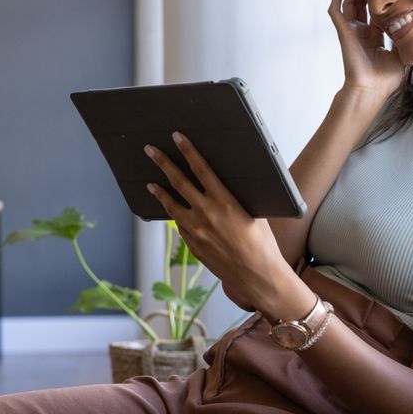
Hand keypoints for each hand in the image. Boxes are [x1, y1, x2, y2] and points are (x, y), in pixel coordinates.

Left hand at [143, 133, 294, 312]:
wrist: (257, 276)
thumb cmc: (262, 243)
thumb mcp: (254, 213)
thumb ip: (237, 198)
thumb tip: (226, 185)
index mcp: (225, 201)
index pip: (201, 169)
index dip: (188, 151)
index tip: (177, 137)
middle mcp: (207, 214)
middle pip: (179, 182)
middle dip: (163, 163)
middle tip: (150, 150)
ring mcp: (197, 231)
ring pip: (172, 206)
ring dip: (160, 192)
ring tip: (150, 183)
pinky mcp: (193, 246)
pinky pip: (180, 226)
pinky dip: (174, 215)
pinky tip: (171, 210)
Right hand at [328, 0, 404, 98]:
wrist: (372, 89)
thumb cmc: (385, 79)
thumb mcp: (401, 55)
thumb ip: (403, 39)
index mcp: (374, 39)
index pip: (376, 14)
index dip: (380, 2)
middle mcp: (362, 33)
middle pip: (361, 6)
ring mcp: (352, 32)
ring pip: (348, 5)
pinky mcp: (344, 31)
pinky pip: (335, 11)